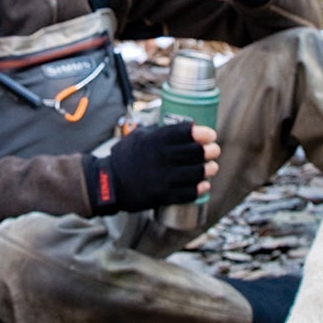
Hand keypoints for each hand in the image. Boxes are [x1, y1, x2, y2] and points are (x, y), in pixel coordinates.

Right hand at [83, 121, 219, 213]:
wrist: (109, 183)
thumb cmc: (125, 157)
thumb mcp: (139, 136)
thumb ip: (160, 131)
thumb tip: (183, 127)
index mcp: (155, 140)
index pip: (186, 133)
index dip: (203, 133)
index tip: (210, 134)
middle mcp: (161, 158)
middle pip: (196, 153)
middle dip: (211, 150)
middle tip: (214, 150)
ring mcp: (162, 178)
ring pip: (196, 173)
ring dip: (208, 169)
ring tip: (212, 167)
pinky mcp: (162, 195)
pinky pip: (187, 193)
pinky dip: (199, 188)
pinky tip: (204, 185)